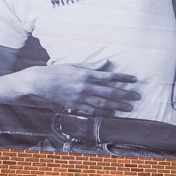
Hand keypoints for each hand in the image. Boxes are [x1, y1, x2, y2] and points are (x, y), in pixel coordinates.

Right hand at [26, 59, 140, 114]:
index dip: (123, 78)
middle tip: (137, 96)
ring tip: (129, 108)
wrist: (37, 83)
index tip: (134, 79)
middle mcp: (85, 86)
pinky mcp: (75, 105)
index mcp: (85, 74)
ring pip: (103, 103)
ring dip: (118, 106)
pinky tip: (112, 113)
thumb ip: (92, 66)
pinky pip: (92, 111)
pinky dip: (103, 112)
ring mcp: (80, 97)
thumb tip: (108, 62)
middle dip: (125, 94)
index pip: (109, 76)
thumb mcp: (75, 65)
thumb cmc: (56, 72)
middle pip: (110, 91)